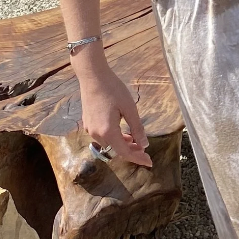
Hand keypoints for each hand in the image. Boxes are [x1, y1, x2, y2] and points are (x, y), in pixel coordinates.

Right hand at [75, 50, 152, 167]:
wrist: (92, 76)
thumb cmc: (113, 89)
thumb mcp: (129, 108)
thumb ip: (137, 128)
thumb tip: (144, 145)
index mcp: (108, 131)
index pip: (124, 152)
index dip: (138, 158)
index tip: (150, 162)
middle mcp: (96, 133)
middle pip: (116, 150)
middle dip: (131, 152)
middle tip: (145, 152)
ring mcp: (90, 129)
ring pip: (109, 143)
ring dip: (123, 145)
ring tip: (136, 142)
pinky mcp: (88, 123)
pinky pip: (103, 136)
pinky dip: (115, 138)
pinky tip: (124, 133)